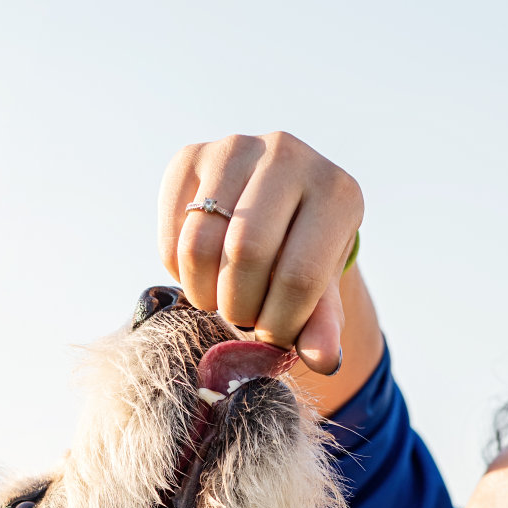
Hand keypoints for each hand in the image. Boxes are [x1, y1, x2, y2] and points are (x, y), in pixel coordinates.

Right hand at [158, 132, 362, 375]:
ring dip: (203, 293)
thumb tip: (324, 360)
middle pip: (245, 253)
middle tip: (242, 317)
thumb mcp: (320, 295)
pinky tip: (202, 272)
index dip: (278, 323)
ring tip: (220, 299)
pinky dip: (178, 270)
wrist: (276, 213)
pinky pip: (170, 232)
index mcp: (337, 194)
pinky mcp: (190, 155)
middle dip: (238, 306)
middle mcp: (289, 154)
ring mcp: (236, 147)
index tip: (273, 335)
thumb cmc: (302, 260)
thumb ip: (322, 329)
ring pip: (199, 244)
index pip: (299, 275)